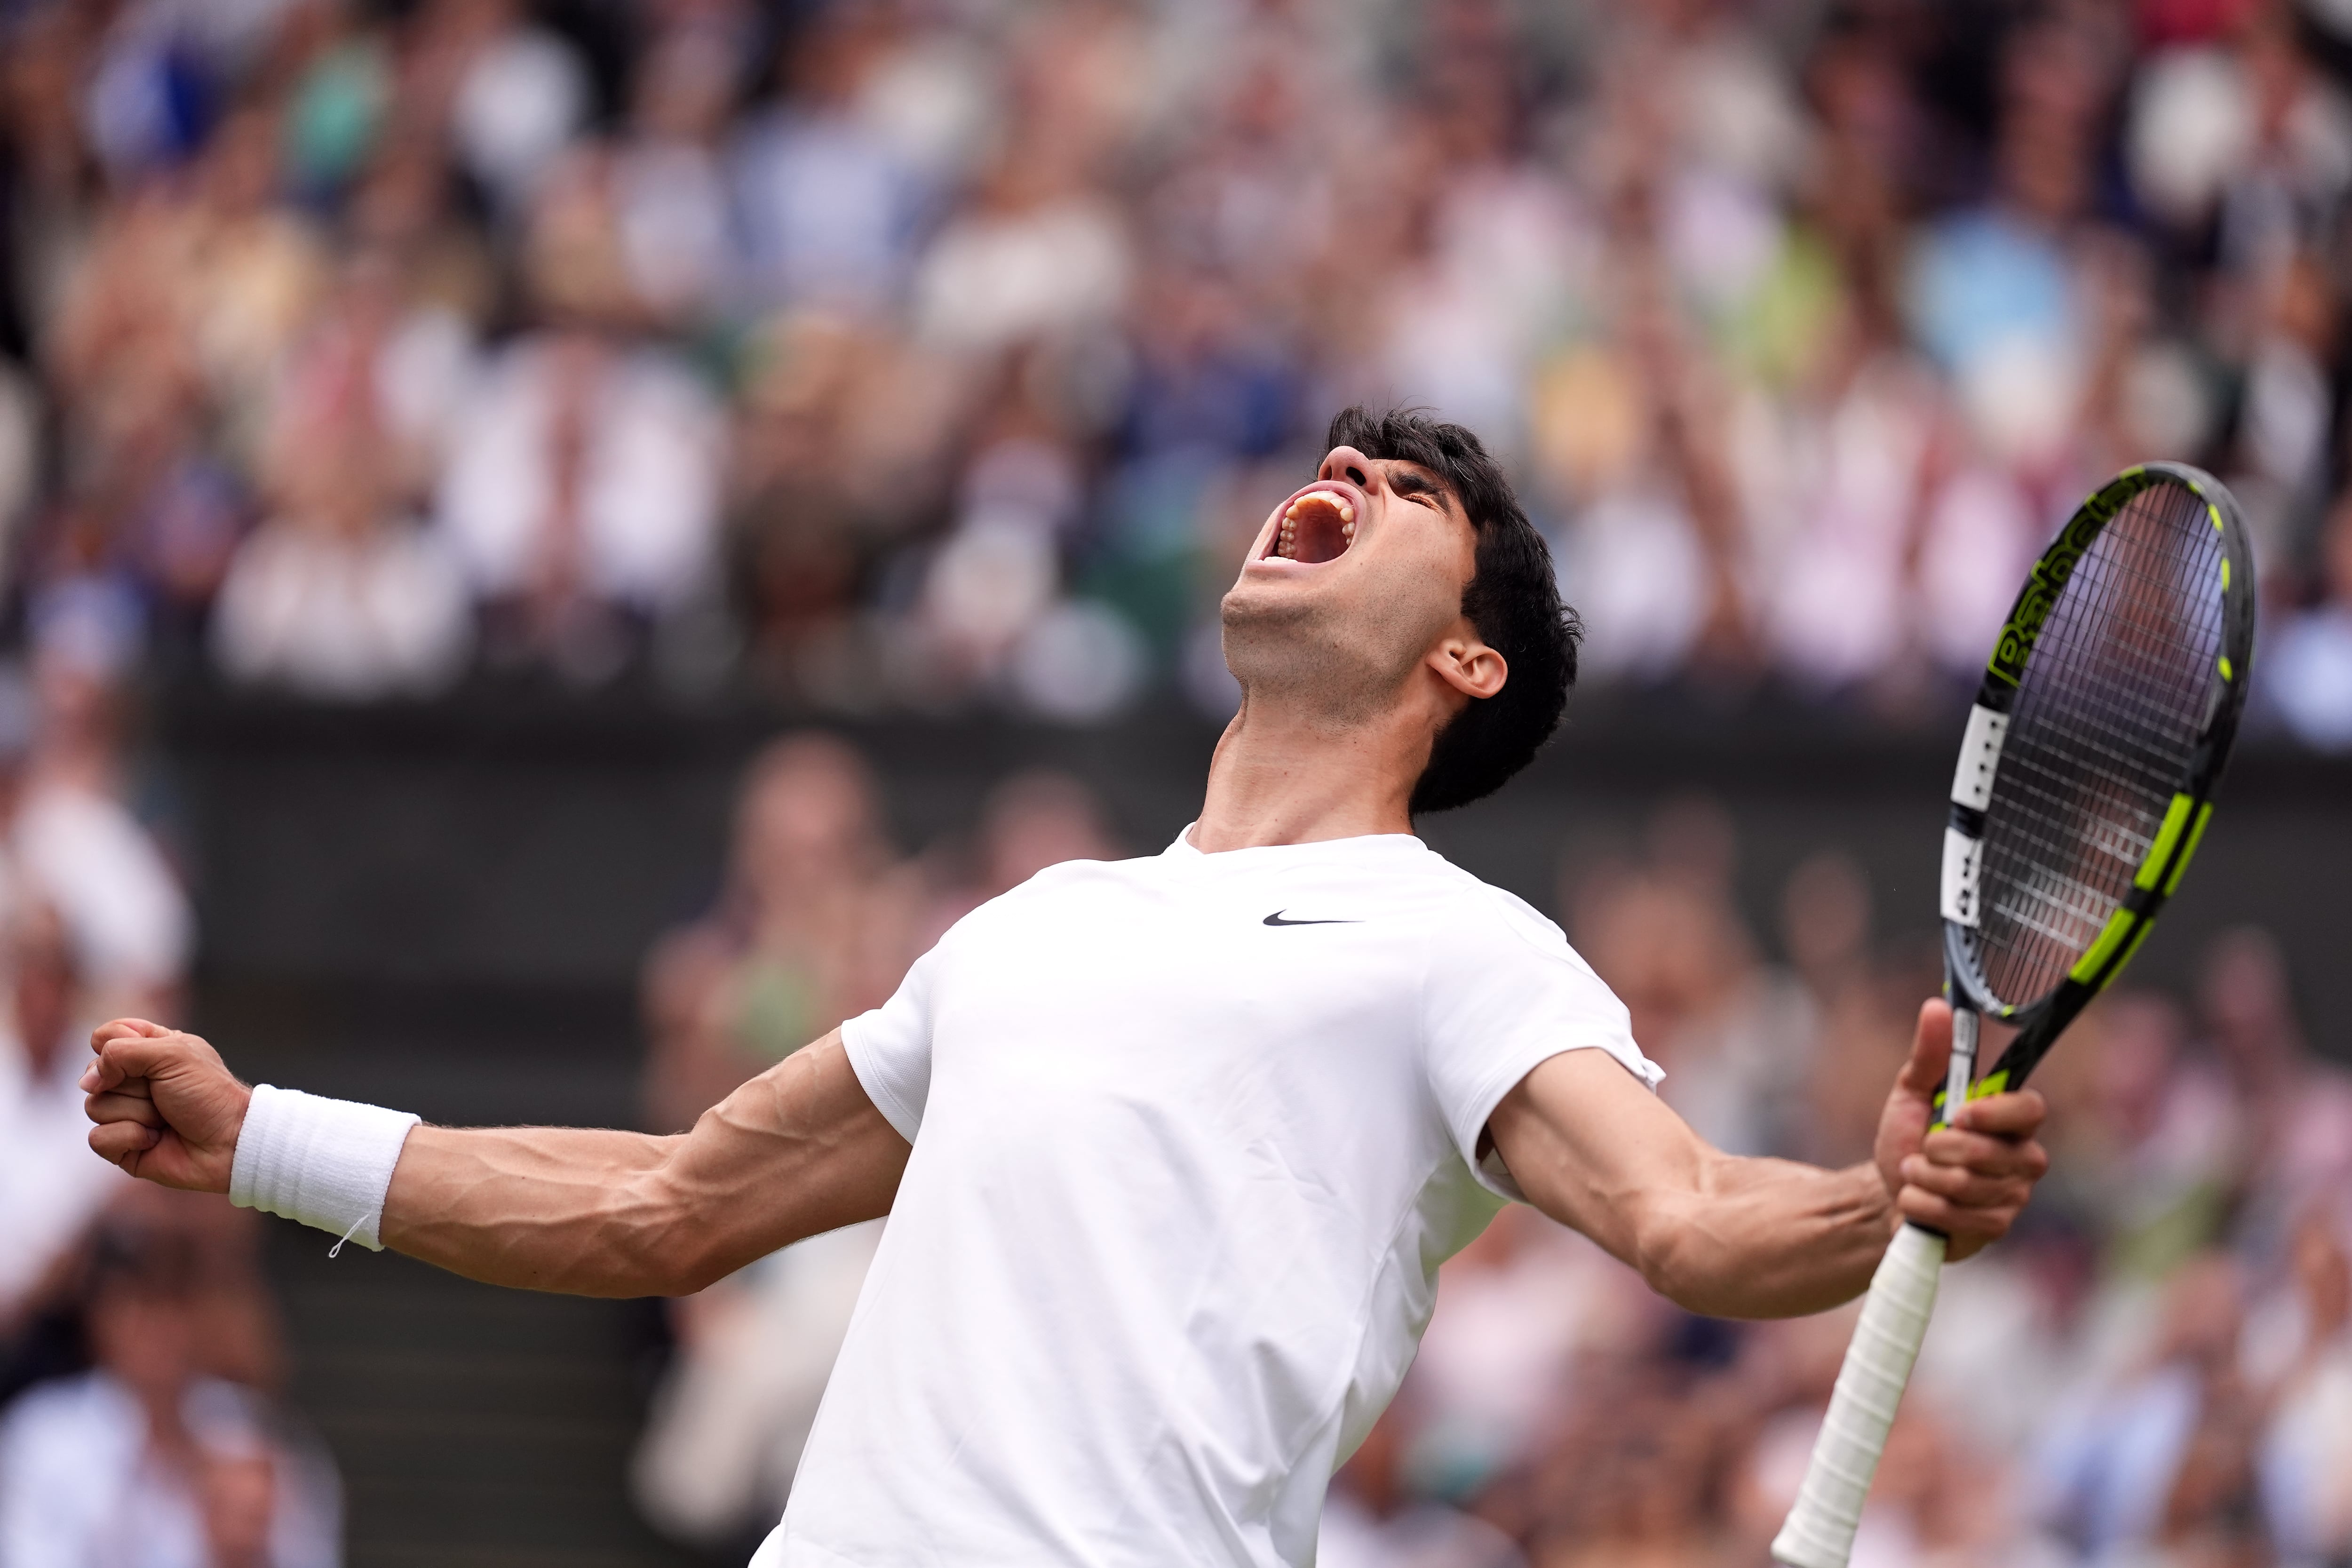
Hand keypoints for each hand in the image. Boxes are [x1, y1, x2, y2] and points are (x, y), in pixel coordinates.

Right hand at [82, 1019, 250, 1192]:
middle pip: (94, 1074)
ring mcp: (125, 1113)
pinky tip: (156, 1139)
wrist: (230, 1142)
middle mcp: (133, 1081)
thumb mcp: (173, 1054)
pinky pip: (99, 1138)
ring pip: (95, 1106)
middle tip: (165, 1094)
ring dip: (137, 1113)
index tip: (147, 1059)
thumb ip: (122, 1052)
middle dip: (133, 1085)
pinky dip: (130, 1137)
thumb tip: (87, 1081)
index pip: (106, 1037)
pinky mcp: (121, 1144)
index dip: (117, 1047)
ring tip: (165, 1119)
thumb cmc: (208, 1094)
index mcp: (149, 1051)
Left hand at [1872, 999, 2048, 1260]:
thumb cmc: (1908, 1139)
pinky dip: (1919, 1205)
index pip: (2031, 1109)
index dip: (1995, 1113)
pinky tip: (1915, 1201)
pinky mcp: (1993, 1228)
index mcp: (2010, 1121)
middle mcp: (2022, 1158)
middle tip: (1921, 1148)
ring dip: (1921, 1177)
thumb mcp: (1912, 1093)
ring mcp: (2011, 1196)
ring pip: (1965, 1184)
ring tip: (1914, 1173)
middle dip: (1937, 1150)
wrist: (1887, 1192)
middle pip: (1988, 1152)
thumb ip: (1930, 1054)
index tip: (1958, 1113)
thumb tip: (1937, 1006)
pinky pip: (1954, 1215)